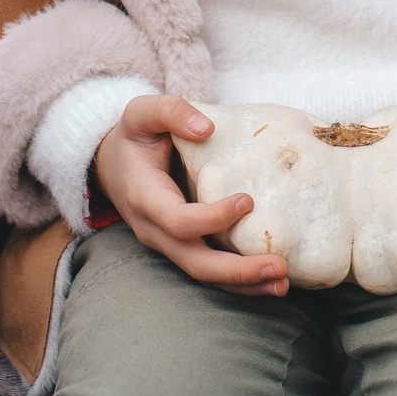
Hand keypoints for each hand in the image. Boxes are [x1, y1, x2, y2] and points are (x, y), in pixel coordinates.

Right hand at [93, 95, 289, 295]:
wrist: (113, 164)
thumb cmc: (135, 136)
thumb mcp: (142, 112)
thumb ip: (171, 111)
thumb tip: (207, 128)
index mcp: (145, 197)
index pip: (178, 221)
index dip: (212, 218)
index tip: (248, 201)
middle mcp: (155, 229)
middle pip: (195, 261)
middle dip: (236, 271)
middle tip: (279, 268)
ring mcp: (168, 243)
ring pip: (204, 273)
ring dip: (244, 283)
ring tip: (283, 283)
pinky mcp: (184, 245)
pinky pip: (210, 269)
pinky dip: (239, 280)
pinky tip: (270, 281)